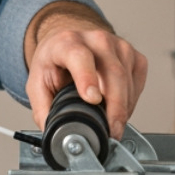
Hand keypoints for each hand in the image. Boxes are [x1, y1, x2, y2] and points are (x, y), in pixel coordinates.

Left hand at [24, 2, 146, 138]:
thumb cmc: (55, 63)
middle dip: (115, 107)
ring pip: (128, 82)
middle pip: (113, 73)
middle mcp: (96, 40)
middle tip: (111, 132)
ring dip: (122, 109)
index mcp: (66, 43)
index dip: (87, 78)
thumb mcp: (38, 84)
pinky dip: (130, 103)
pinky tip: (117, 109)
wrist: (70, 44)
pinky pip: (137, 85)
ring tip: (110, 124)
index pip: (79, 57)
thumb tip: (54, 135)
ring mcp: (119, 46)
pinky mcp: (135, 56)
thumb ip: (43, 109)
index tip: (92, 99)